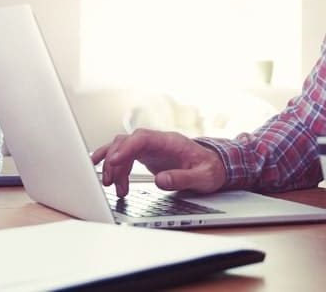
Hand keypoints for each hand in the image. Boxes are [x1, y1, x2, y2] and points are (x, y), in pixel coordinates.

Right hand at [90, 128, 226, 197]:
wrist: (216, 166)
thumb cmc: (211, 169)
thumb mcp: (203, 177)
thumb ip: (182, 178)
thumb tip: (161, 180)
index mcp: (171, 141)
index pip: (142, 138)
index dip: (126, 148)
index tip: (113, 161)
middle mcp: (158, 141)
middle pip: (127, 141)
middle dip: (114, 159)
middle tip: (109, 180)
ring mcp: (152, 148)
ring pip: (123, 149)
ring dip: (114, 166)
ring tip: (113, 187)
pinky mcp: (148, 156)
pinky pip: (127, 158)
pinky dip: (118, 170)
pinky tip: (116, 183)